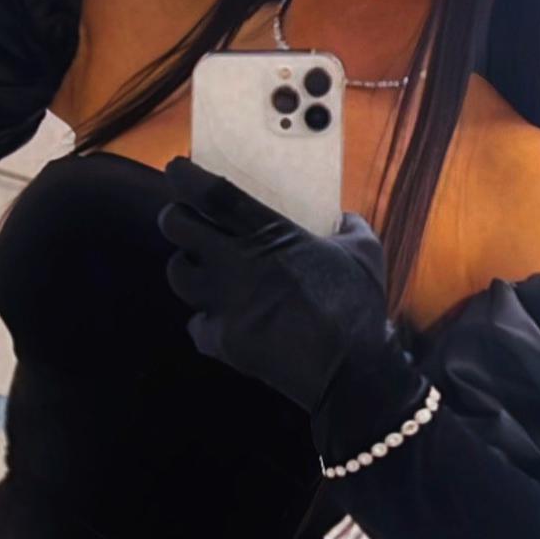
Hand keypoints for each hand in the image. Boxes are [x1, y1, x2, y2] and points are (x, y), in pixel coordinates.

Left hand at [156, 155, 398, 411]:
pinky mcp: (221, 340)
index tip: (176, 168)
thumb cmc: (357, 307)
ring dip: (186, 266)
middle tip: (182, 218)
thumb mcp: (365, 253)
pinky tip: (220, 318)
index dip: (188, 177)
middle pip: (178, 227)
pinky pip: (196, 324)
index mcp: (271, 235)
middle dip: (174, 217)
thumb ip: (351, 226)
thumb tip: (345, 216)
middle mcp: (238, 264)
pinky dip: (204, 320)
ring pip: (178, 273)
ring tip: (200, 268)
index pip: (215, 194)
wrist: (349, 370)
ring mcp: (225, 303)